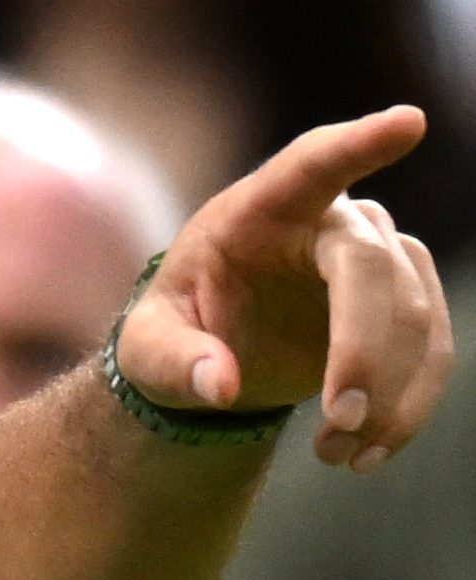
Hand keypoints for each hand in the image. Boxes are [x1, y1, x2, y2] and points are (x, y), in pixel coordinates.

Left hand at [115, 106, 451, 468]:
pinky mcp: (408, 302)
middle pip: (373, 268)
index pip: (314, 164)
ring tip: (336, 456)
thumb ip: (174, 362)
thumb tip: (221, 385)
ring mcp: (379, 256)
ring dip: (386, 398)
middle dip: (364, 351)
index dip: (359, 145)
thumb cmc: (178, 327)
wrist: (216, 350)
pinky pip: (432, 350)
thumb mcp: (147, 351)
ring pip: (414, 316)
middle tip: (337, 423)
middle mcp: (332, 221)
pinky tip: (366, 455)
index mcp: (261, 208)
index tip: (408, 123)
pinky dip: (408, 408)